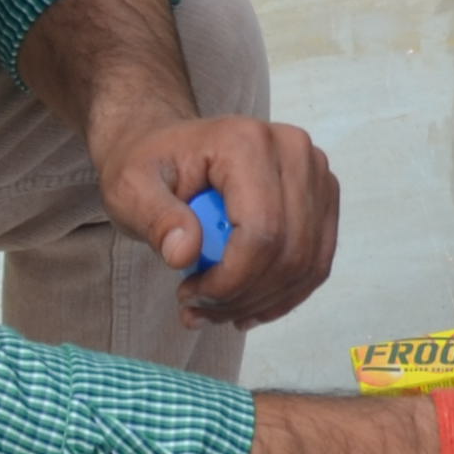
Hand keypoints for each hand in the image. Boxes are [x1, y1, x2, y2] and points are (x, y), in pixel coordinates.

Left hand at [97, 112, 337, 327]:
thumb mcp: (131, 188)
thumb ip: (155, 218)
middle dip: (245, 296)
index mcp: (247, 142)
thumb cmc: (150, 166)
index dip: (231, 280)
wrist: (170, 148)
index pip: (261, 231)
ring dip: (264, 301)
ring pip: (307, 263)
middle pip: (290, 251)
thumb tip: (183, 254)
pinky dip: (284, 294)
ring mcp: (316, 173)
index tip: (189, 296)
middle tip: (200, 310)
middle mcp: (293, 150)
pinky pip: (317, 261)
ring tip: (217, 311)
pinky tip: (248, 306)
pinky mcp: (323, 197)